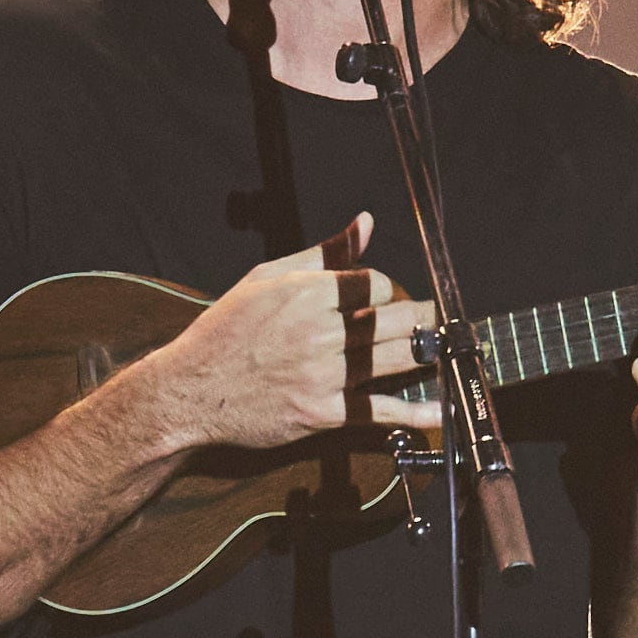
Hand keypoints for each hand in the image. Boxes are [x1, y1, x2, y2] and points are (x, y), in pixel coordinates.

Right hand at [143, 213, 437, 452]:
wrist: (191, 392)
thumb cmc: (225, 333)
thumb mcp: (265, 279)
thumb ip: (322, 254)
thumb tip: (365, 224)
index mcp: (306, 293)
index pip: (375, 283)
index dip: (392, 290)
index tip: (394, 299)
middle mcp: (318, 332)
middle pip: (395, 319)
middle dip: (423, 319)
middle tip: (437, 322)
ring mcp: (322, 374)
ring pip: (393, 359)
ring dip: (428, 354)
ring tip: (446, 350)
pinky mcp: (321, 413)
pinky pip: (377, 410)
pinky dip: (413, 412)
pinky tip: (437, 409)